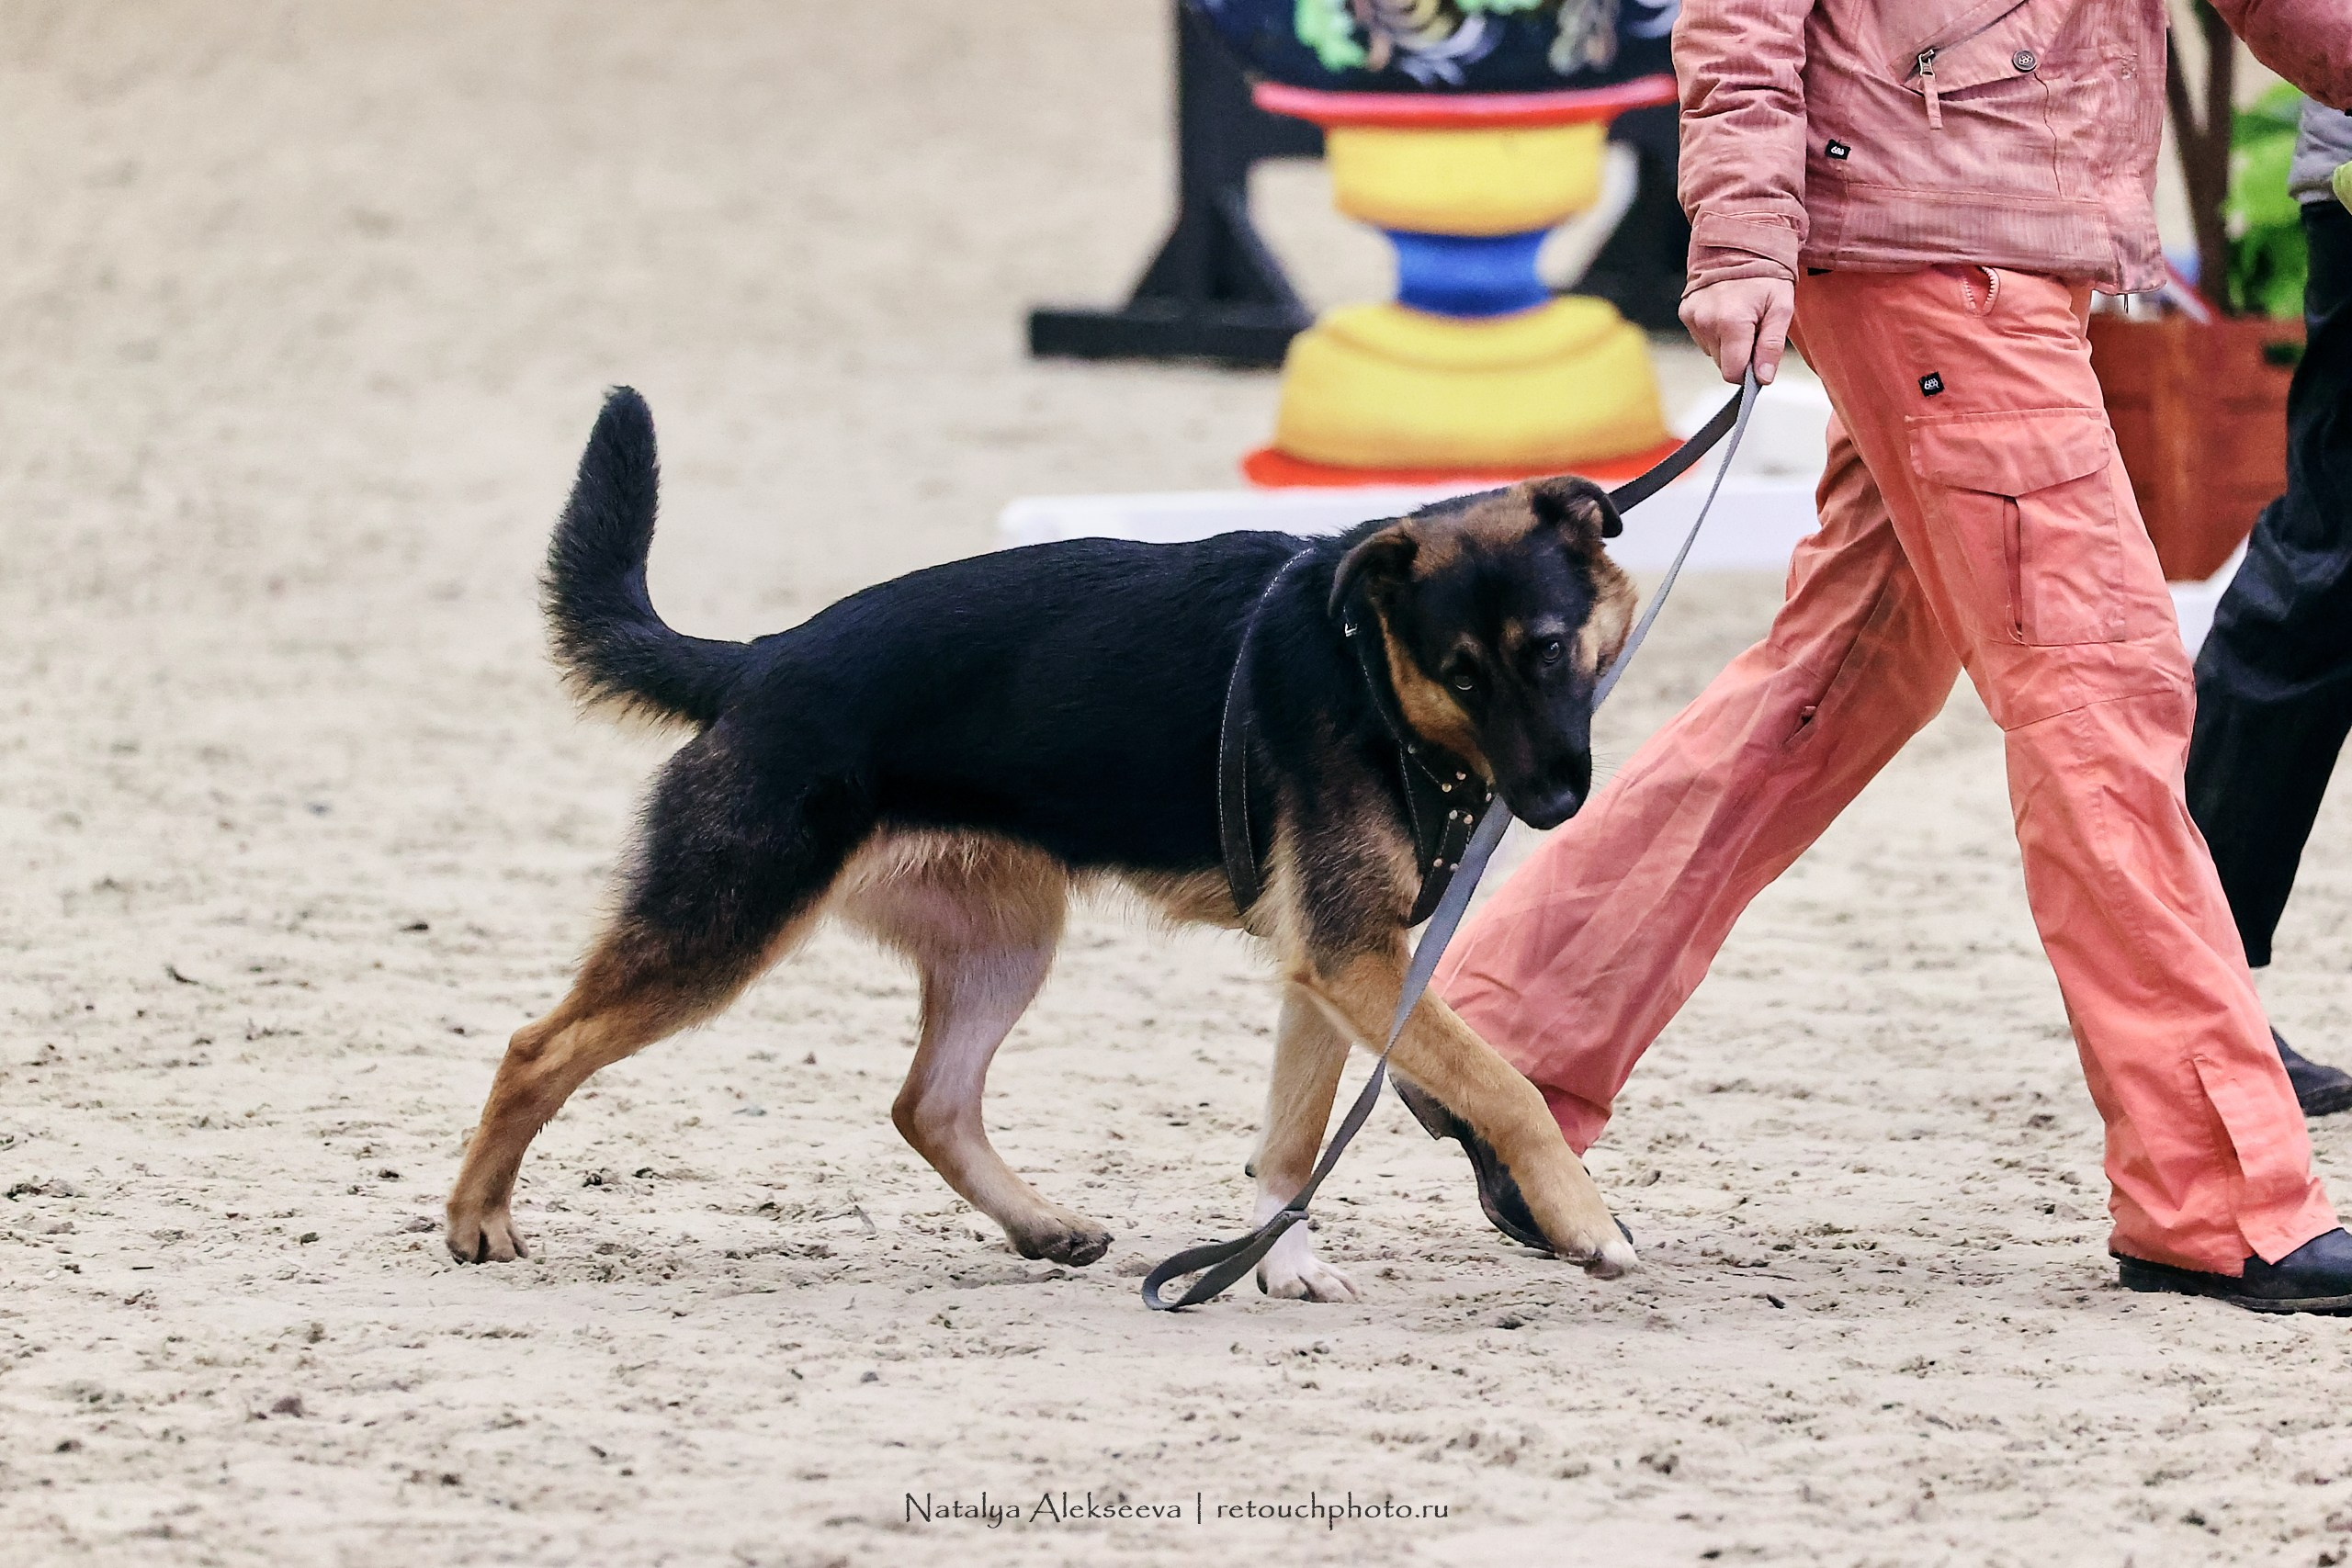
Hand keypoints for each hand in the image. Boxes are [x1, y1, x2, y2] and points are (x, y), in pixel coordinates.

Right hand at [1679, 277, 1795, 384]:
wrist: (1739, 242)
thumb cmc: (1766, 274)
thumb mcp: (1781, 308)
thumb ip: (1771, 346)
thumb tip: (1763, 378)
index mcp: (1731, 323)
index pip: (1733, 372)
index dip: (1749, 371)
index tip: (1759, 357)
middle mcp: (1706, 322)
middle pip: (1722, 364)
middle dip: (1739, 354)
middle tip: (1754, 328)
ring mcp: (1692, 317)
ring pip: (1712, 351)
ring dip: (1727, 343)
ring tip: (1740, 317)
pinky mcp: (1685, 312)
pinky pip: (1702, 338)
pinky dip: (1715, 332)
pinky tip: (1725, 312)